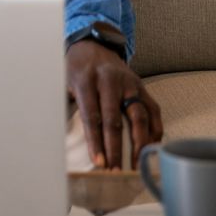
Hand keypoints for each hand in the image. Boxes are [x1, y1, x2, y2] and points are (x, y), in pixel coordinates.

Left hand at [66, 40, 162, 169]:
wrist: (94, 44)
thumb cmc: (77, 68)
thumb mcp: (64, 82)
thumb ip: (66, 106)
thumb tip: (62, 140)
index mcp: (87, 80)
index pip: (92, 116)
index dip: (96, 141)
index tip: (98, 163)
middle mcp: (110, 81)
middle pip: (115, 119)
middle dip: (115, 149)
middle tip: (115, 171)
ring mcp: (129, 83)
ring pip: (139, 115)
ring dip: (139, 144)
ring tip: (136, 165)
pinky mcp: (142, 86)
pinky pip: (153, 110)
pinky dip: (154, 131)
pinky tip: (150, 149)